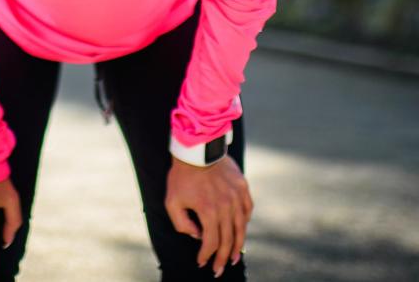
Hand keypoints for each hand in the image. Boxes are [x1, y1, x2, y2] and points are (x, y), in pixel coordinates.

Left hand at [165, 154, 253, 276]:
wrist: (197, 149)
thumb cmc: (181, 176)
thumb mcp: (172, 201)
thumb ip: (182, 223)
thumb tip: (196, 235)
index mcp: (209, 211)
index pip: (211, 242)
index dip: (206, 255)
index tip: (202, 263)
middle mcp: (226, 207)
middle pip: (227, 240)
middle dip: (222, 258)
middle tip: (219, 269)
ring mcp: (237, 197)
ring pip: (241, 228)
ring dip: (238, 246)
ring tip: (234, 258)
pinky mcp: (242, 187)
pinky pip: (247, 210)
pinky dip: (244, 223)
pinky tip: (241, 230)